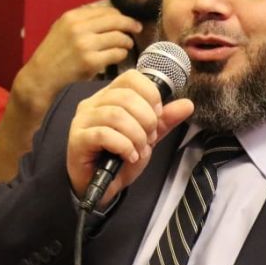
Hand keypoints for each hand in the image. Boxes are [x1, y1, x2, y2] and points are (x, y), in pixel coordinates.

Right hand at [15, 3, 142, 111]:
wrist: (42, 75)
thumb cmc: (54, 52)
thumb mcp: (63, 28)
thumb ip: (83, 19)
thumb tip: (111, 13)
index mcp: (72, 17)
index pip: (106, 10)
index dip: (121, 15)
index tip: (127, 20)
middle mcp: (79, 28)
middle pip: (116, 21)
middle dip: (130, 24)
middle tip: (137, 29)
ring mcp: (85, 45)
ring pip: (119, 38)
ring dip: (127, 41)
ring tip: (128, 44)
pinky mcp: (91, 62)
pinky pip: (116, 54)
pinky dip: (121, 54)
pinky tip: (119, 56)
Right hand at [66, 71, 192, 207]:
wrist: (99, 187)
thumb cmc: (118, 158)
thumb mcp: (147, 137)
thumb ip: (164, 120)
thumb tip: (187, 104)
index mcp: (109, 96)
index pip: (131, 77)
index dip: (150, 94)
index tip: (158, 116)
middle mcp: (93, 103)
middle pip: (126, 96)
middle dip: (147, 120)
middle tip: (150, 138)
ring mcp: (83, 120)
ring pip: (116, 115)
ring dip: (136, 135)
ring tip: (140, 149)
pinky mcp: (77, 139)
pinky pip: (104, 134)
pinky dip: (124, 146)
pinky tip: (129, 156)